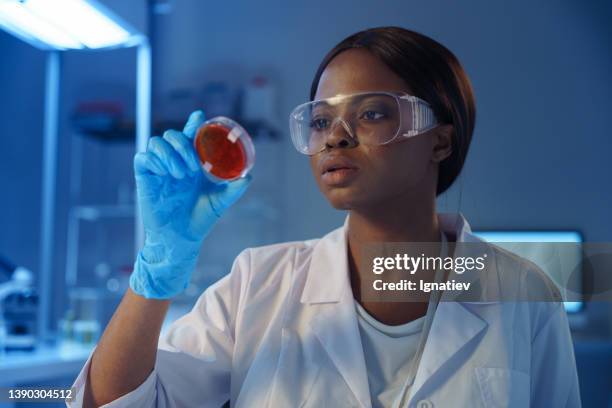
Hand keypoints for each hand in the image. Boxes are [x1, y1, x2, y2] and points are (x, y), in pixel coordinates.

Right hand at [129, 110, 251, 298]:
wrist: (180, 239)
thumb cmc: (199, 219)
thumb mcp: (220, 202)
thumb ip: (233, 189)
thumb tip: (248, 176)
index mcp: (192, 163)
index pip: (191, 136)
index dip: (194, 123)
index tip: (200, 115)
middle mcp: (175, 162)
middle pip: (172, 134)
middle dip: (183, 144)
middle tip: (193, 166)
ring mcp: (159, 169)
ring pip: (157, 142)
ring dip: (170, 153)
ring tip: (181, 173)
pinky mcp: (144, 177)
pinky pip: (143, 157)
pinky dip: (155, 160)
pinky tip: (167, 174)